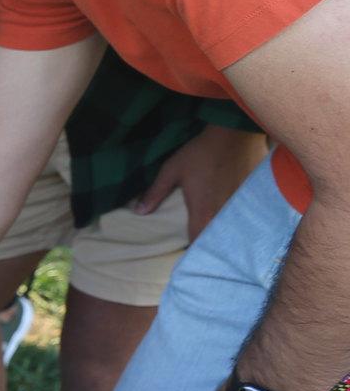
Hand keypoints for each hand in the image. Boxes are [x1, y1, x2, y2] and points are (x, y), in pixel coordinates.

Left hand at [132, 124, 267, 240]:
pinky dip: (236, 220)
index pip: (197, 241)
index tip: (185, 257)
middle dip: (208, 246)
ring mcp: (240, 205)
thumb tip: (138, 212)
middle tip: (201, 249)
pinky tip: (232, 220)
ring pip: (231, 228)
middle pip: (216, 238)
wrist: (233, 133)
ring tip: (216, 239)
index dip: (191, 251)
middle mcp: (223, 213)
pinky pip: (243, 215)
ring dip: (222, 233)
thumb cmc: (199, 153)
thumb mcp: (171, 170)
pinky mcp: (252, 197)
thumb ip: (155, 192)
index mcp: (203, 210)